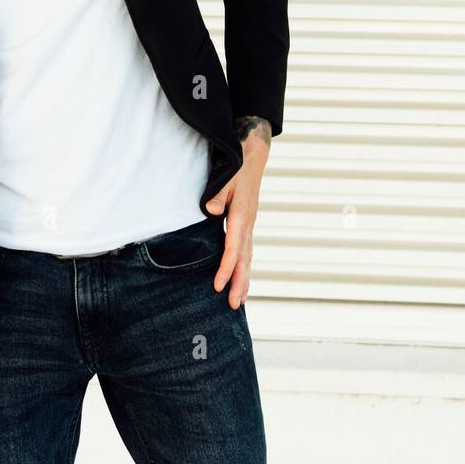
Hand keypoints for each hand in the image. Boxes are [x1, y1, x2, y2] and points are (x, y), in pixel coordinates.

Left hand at [204, 117, 270, 307]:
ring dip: (244, 279)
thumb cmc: (236, 168)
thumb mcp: (225, 177)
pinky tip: (242, 279)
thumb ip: (217, 195)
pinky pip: (247, 251)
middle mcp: (248, 224)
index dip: (226, 268)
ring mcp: (249, 225)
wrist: (252, 158)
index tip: (218, 286)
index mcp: (241, 215)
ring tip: (240, 301)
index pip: (233, 248)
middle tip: (234, 305)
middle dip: (239, 283)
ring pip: (248, 257)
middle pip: (244, 259)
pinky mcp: (247, 225)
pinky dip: (244, 267)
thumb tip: (211, 211)